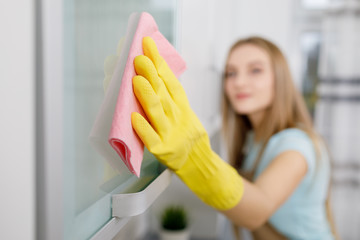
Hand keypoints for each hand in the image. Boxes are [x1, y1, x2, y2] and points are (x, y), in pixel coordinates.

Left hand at [131, 37, 207, 170]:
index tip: (148, 46)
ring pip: (158, 112)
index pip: (171, 81)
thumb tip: (156, 73)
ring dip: (147, 95)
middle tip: (139, 58)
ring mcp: (170, 134)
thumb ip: (172, 97)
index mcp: (183, 107)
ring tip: (136, 79)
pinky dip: (143, 128)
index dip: (159, 63)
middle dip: (151, 74)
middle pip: (164, 93)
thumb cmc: (187, 135)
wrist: (199, 163)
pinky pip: (151, 139)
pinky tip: (133, 117)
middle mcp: (178, 118)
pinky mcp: (163, 151)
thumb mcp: (186, 113)